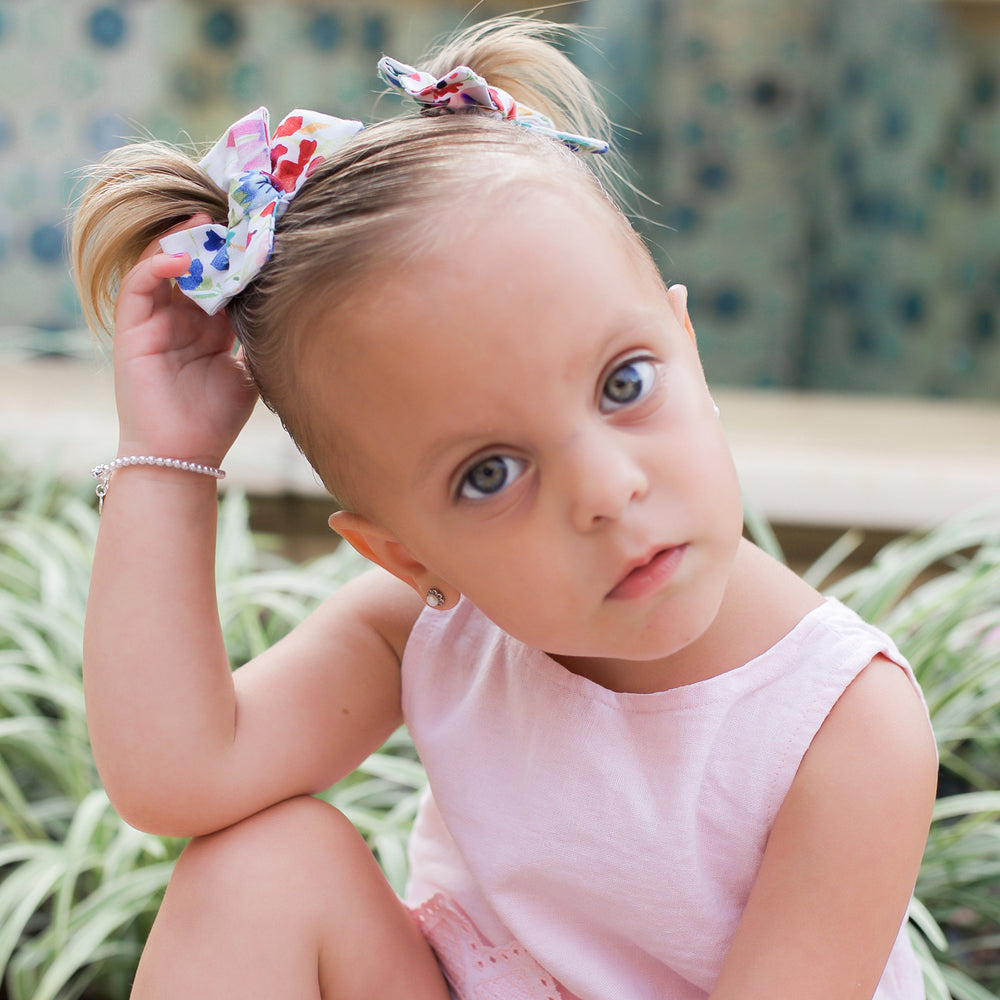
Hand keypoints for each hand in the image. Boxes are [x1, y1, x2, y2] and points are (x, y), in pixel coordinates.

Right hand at [111, 216, 258, 464]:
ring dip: (183, 242)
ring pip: (163, 267)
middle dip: (211, 241)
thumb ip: (257, 341)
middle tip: (233, 216)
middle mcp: (181, 320)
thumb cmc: (216, 419)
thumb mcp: (247, 371)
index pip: (220, 282)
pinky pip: (139, 285)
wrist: (185, 453)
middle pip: (193, 267)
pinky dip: (157, 265)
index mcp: (208, 329)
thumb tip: (286, 312)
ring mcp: (155, 322)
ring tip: (206, 223)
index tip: (257, 235)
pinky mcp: (132, 329)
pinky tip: (184, 257)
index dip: (235, 259)